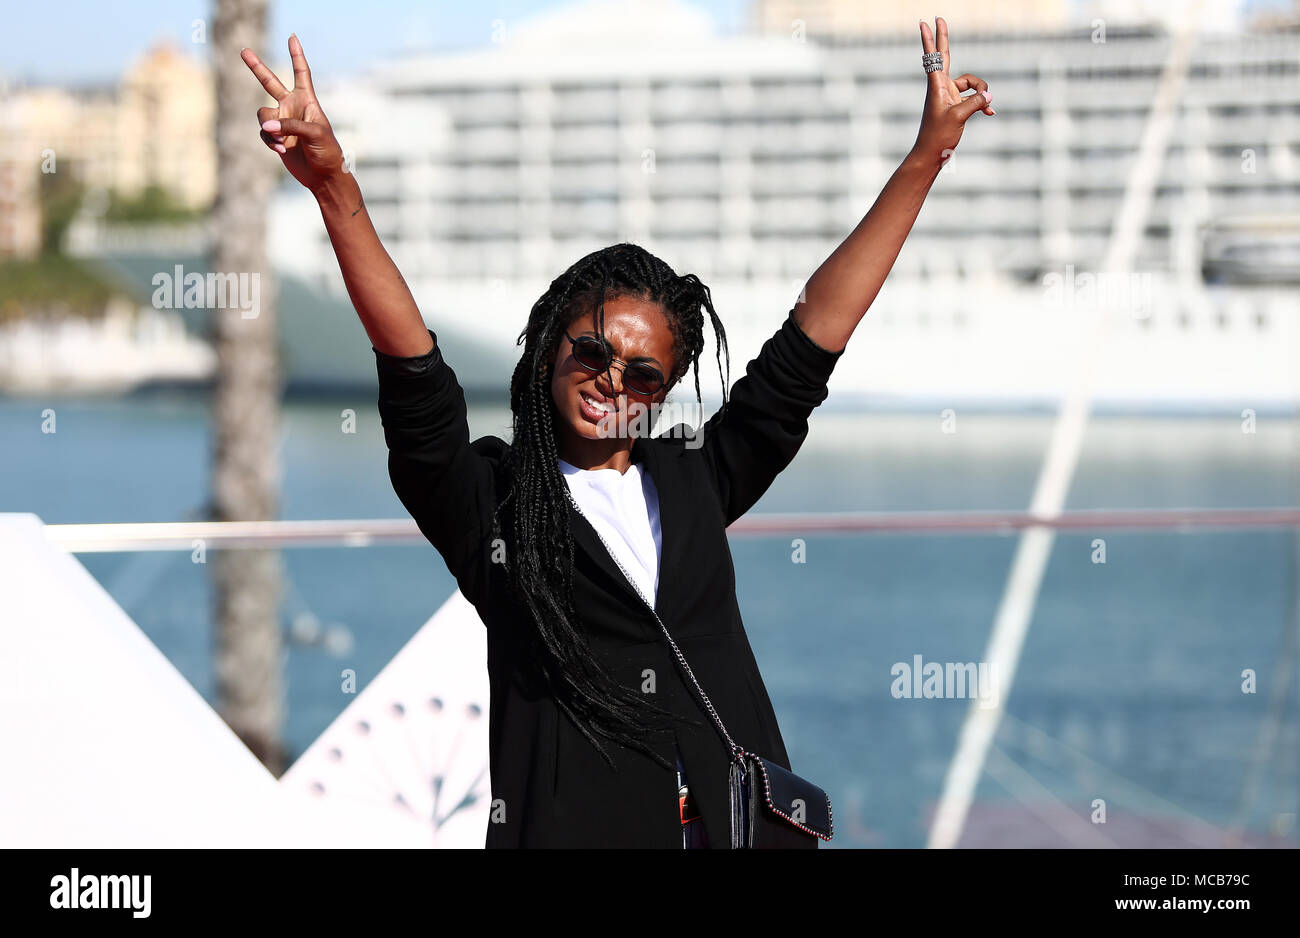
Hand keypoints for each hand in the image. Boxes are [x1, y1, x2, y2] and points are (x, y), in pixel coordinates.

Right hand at [241, 34, 346, 192]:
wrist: (323, 176)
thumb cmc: (327, 152)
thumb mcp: (315, 134)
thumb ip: (289, 125)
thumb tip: (265, 126)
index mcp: (307, 101)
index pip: (301, 73)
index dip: (297, 55)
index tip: (292, 37)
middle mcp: (292, 107)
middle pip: (270, 83)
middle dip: (257, 68)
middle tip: (244, 51)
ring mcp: (282, 122)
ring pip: (262, 115)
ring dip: (270, 128)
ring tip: (283, 141)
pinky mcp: (275, 137)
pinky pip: (263, 133)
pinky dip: (270, 141)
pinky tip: (282, 150)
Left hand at [912, 17, 993, 162]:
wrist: (931, 155)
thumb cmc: (938, 136)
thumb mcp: (958, 117)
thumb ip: (975, 102)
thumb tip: (989, 95)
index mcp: (937, 86)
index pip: (934, 56)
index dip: (931, 39)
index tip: (925, 22)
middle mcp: (942, 87)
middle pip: (946, 57)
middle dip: (943, 38)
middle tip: (938, 18)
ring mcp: (949, 96)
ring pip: (970, 83)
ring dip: (981, 92)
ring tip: (986, 107)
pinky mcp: (956, 106)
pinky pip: (974, 98)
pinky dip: (982, 104)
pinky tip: (991, 113)